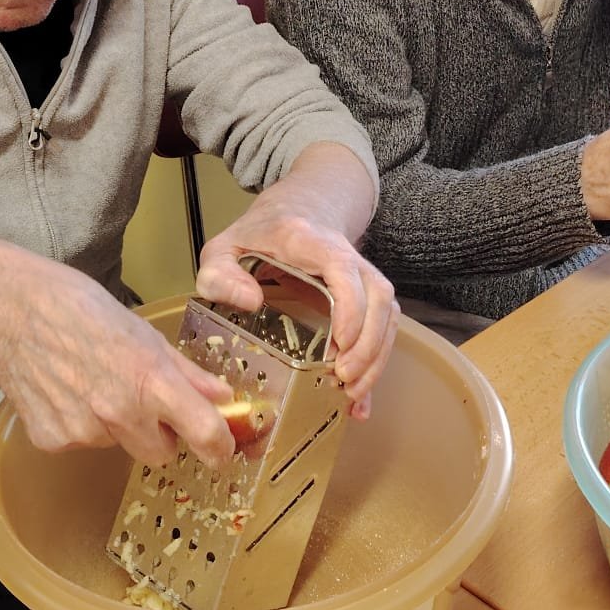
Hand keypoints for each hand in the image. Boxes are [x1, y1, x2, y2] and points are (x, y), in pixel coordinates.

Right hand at [0, 263, 236, 465]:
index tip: (221, 451)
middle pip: (162, 454)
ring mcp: (85, 431)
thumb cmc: (80, 311)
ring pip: (119, 446)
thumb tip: (221, 396)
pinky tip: (66, 392)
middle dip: (161, 436)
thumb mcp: (144, 333)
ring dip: (116, 426)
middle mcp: (121, 412)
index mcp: (151, 380)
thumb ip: (186, 372)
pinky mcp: (54, 441)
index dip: (219, 448)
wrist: (11, 313)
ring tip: (92, 384)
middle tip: (143, 403)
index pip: (204, 432)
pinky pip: (83, 444)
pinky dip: (80, 426)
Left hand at [196, 188, 399, 419]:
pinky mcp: (367, 293)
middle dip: (367, 344)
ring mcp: (361, 274)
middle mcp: (346, 255)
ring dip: (376, 356)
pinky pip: (384, 325)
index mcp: (309, 241)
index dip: (350, 306)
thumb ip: (221, 274)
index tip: (340, 344)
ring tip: (352, 393)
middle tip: (343, 380)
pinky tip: (361, 397)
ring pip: (388, 312)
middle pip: (377, 296)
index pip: (343, 268)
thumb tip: (250, 301)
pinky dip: (376, 362)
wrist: (293, 213)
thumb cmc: (255, 237)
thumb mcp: (223, 249)